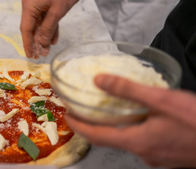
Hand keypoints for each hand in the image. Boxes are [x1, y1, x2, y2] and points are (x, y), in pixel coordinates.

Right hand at [20, 0, 84, 57]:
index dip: (28, 44)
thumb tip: (42, 43)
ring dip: (43, 32)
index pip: (26, 29)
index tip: (30, 56)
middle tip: (41, 54)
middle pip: (30, 24)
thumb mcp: (58, 12)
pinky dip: (47, 23)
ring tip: (48, 47)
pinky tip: (53, 36)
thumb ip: (48, 29)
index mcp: (28, 3)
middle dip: (36, 40)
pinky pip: (42, 12)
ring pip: (38, 19)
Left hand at [66, 74, 195, 167]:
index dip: (79, 125)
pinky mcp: (171, 155)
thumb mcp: (162, 100)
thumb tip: (99, 80)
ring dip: (116, 126)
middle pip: (111, 139)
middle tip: (84, 109)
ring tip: (108, 109)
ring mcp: (159, 157)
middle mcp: (145, 153)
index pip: (96, 136)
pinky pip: (145, 141)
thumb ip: (128, 90)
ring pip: (129, 140)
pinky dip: (135, 128)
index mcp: (138, 142)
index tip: (67, 114)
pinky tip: (141, 116)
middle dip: (95, 124)